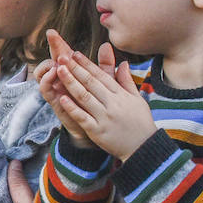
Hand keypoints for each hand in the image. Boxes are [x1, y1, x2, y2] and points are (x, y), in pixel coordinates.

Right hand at [36, 30, 98, 146]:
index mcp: (74, 72)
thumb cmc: (101, 104)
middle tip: (52, 36)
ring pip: (43, 73)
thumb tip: (107, 46)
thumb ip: (105, 65)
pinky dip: (46, 80)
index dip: (59, 43)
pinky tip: (53, 74)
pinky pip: (45, 89)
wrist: (99, 127)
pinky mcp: (54, 101)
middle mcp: (62, 79)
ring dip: (48, 64)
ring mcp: (56, 89)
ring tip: (57, 61)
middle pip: (53, 59)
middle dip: (52, 47)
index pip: (65, 54)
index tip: (54, 31)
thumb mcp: (105, 83)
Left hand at [54, 44, 154, 159]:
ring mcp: (104, 117)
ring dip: (71, 83)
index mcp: (121, 95)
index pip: (101, 75)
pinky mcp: (97, 131)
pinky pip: (82, 117)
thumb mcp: (137, 99)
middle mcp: (112, 103)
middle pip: (90, 83)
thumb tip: (122, 63)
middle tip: (62, 57)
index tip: (75, 54)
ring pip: (84, 97)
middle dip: (75, 69)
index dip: (87, 64)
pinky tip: (61, 98)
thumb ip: (127, 81)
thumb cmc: (141, 123)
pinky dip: (72, 108)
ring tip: (59, 71)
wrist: (144, 148)